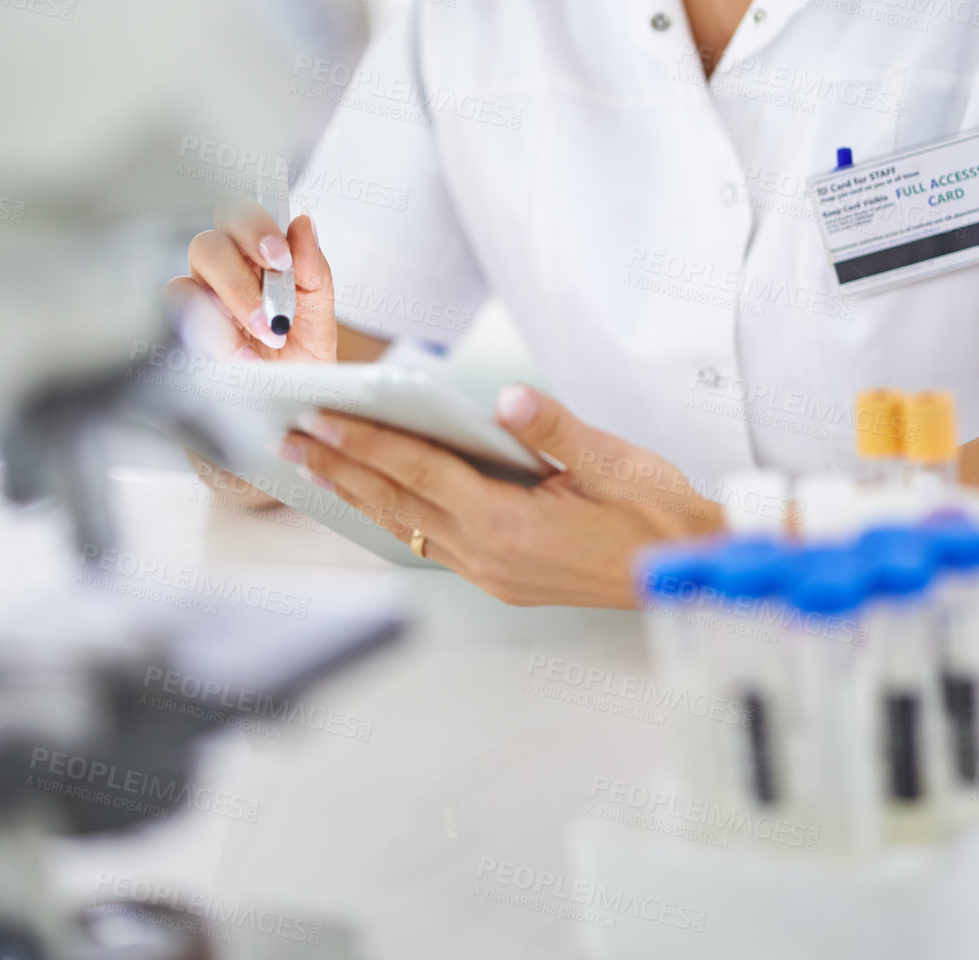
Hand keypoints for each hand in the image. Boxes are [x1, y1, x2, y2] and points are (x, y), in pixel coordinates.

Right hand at [166, 200, 334, 510]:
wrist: (278, 429)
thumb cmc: (296, 370)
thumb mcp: (319, 324)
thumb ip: (314, 274)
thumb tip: (304, 223)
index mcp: (254, 263)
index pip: (240, 219)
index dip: (253, 226)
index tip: (278, 254)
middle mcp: (218, 280)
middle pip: (207, 246)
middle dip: (239, 280)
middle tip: (272, 319)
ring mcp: (191, 311)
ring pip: (182, 287)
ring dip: (220, 320)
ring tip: (255, 352)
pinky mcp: (171, 344)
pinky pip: (167, 331)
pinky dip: (203, 345)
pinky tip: (232, 364)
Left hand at [275, 384, 723, 606]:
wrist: (686, 568)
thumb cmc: (655, 515)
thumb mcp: (611, 460)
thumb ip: (553, 428)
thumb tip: (508, 400)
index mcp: (511, 527)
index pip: (421, 473)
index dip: (366, 442)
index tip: (322, 418)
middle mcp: (492, 558)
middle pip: (399, 503)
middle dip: (341, 468)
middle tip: (291, 440)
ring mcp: (495, 574)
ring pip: (409, 527)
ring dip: (361, 494)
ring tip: (317, 467)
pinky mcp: (504, 578)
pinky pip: (433, 542)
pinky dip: (398, 515)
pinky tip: (381, 499)